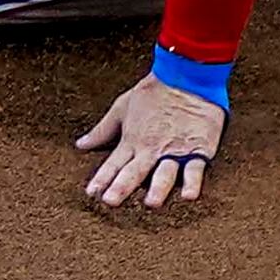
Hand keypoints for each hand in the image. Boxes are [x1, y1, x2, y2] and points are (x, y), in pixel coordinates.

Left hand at [76, 73, 226, 208]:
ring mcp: (175, 150)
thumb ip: (102, 131)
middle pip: (135, 171)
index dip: (102, 178)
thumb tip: (80, 145)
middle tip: (110, 202)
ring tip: (150, 203)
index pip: (113, 164)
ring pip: (164, 173)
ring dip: (158, 188)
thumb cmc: (152, 92)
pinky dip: (192, 182)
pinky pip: (195, 169)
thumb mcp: (121, 108)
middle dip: (122, 187)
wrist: (185, 76)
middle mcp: (152, 149)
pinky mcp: (198, 150)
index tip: (91, 193)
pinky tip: (188, 196)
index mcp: (132, 140)